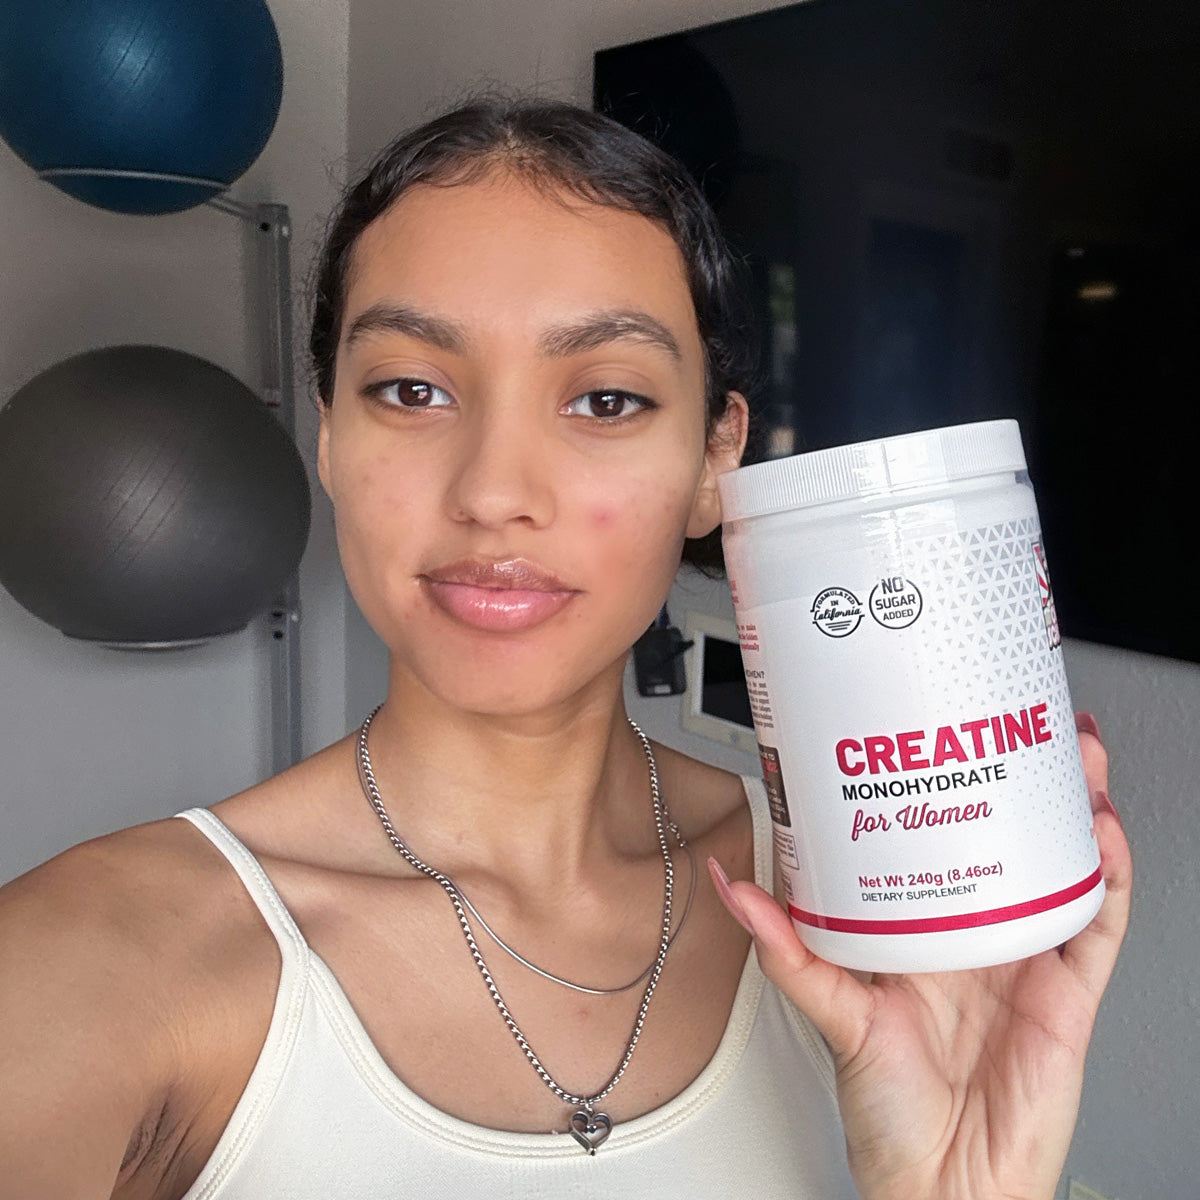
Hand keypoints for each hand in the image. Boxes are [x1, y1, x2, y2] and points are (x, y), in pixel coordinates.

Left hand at [709, 713, 1130, 1199]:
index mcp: (921, 927)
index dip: (948, 785)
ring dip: (1074, 805)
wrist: (943, 1186)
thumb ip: (786, 951)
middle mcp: (975, 931)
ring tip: (1074, 754)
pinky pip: (1096, 921)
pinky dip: (1105, 874)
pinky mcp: (1068, 991)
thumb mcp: (831, 1012)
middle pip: (1007, 836)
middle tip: (1019, 720)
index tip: (939, 733)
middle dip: (1021, 776)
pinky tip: (1097, 831)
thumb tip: (732, 887)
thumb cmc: (886, 1108)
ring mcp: (1025, 955)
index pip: (939, 838)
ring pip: (1060, 863)